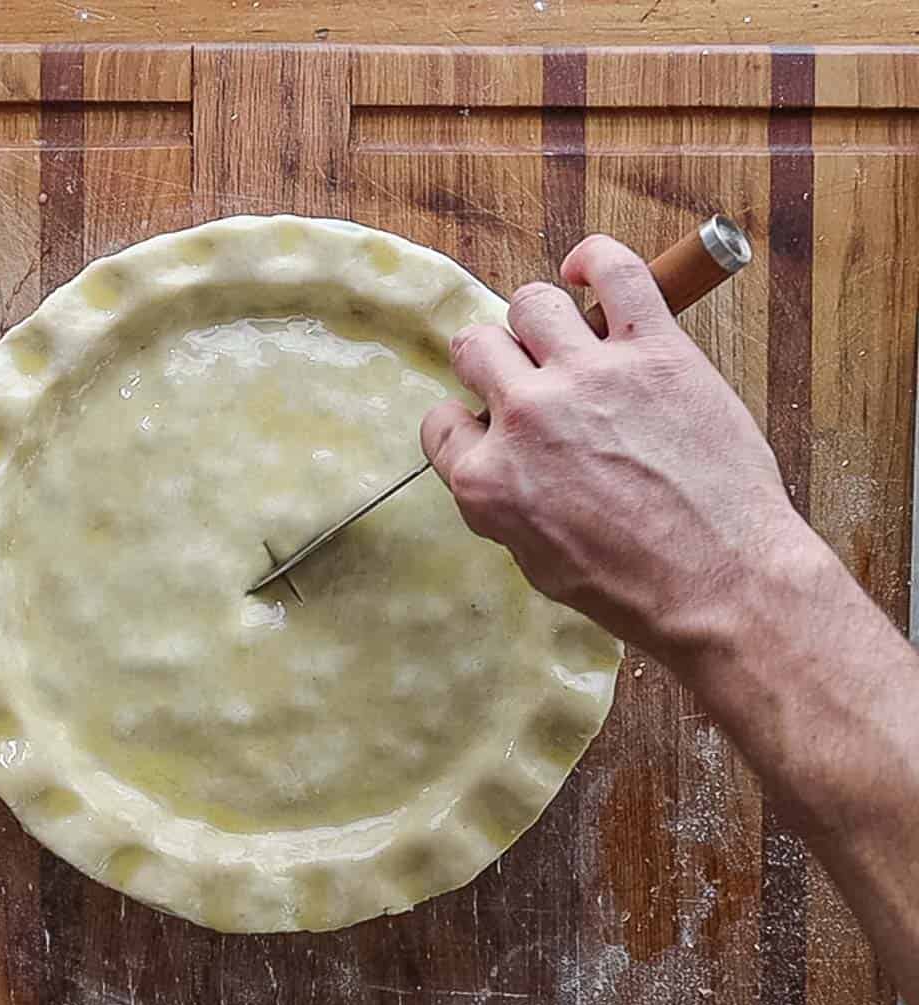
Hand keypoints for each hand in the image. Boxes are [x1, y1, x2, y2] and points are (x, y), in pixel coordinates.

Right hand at [421, 234, 807, 655]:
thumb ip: (503, 502)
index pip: (441, 422)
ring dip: (538, 319)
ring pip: (532, 303)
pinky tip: (588, 273)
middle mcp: (525, 417)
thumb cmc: (632, 587)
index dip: (464, 423)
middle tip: (522, 376)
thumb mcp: (535, 561)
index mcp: (487, 478)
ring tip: (561, 337)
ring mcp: (587, 377)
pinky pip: (615, 271)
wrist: (719, 584)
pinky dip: (596, 261)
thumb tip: (502, 461)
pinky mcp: (654, 351)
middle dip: (492, 362)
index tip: (486, 426)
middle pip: (476, 348)